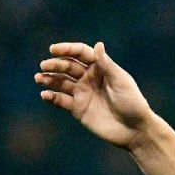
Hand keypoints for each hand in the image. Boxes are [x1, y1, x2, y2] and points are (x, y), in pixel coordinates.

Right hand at [35, 41, 153, 149]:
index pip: (81, 53)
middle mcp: (89, 79)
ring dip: (48, 79)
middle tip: (44, 65)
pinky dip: (51, 96)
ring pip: (60, 82)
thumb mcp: (121, 82)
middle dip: (55, 64)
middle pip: (68, 66)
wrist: (135, 130)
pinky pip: (60, 100)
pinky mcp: (78, 108)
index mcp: (101, 69)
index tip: (53, 49)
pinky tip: (46, 95)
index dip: (67, 49)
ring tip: (39, 79)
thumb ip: (107, 65)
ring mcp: (83, 93)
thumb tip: (98, 44)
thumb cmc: (133, 104)